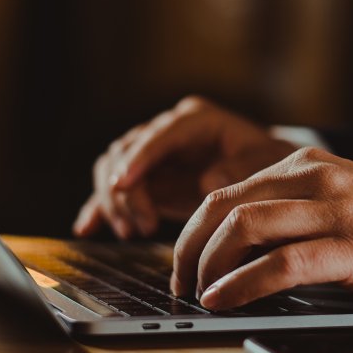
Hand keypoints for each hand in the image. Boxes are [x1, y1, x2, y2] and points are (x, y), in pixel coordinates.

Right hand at [73, 96, 296, 238]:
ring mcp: (153, 153)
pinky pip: (114, 189)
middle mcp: (168, 130)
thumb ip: (237, 171)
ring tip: (132, 233)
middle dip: (127, 190)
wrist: (266, 169)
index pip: (158, 135)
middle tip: (143, 227)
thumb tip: (205, 183)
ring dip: (114, 202)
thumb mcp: (262, 162)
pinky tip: (86, 228)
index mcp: (196, 119)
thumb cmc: (266, 163)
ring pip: (113, 168)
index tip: (125, 182)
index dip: (140, 158)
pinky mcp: (146, 177)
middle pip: (126, 151)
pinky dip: (99, 208)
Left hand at [171, 147, 352, 310]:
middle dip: (188, 248)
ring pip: (244, 227)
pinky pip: (282, 264)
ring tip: (198, 295)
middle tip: (181, 283)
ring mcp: (335, 211)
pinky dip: (242, 285)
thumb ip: (292, 214)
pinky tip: (225, 301)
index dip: (191, 232)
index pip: (225, 192)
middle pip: (222, 206)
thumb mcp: (340, 203)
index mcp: (306, 167)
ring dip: (208, 266)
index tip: (183, 264)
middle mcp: (315, 179)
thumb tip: (234, 252)